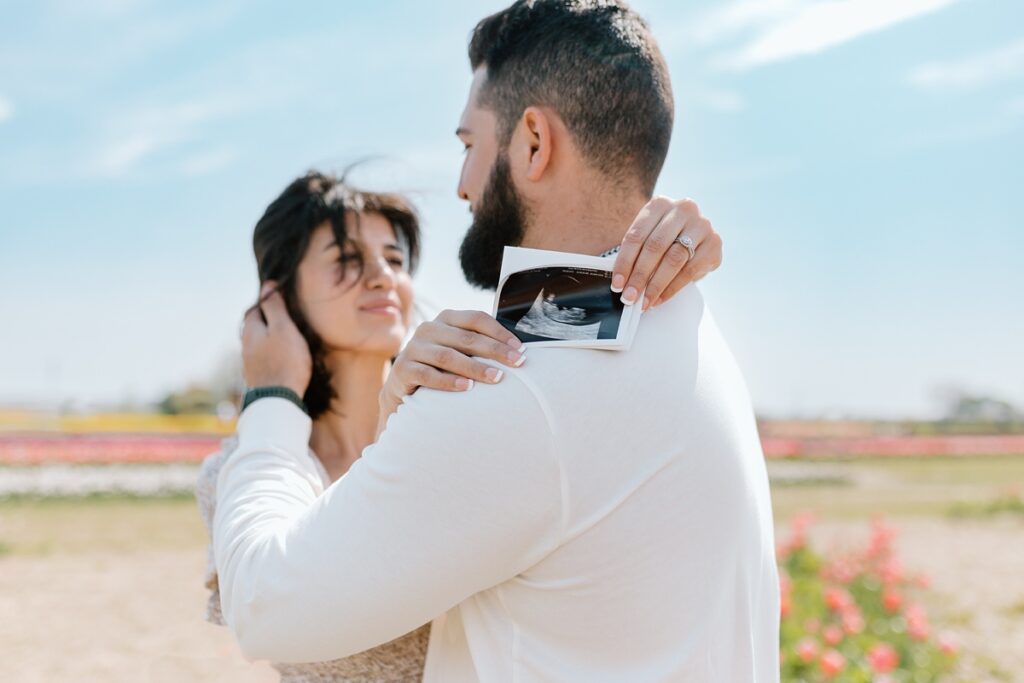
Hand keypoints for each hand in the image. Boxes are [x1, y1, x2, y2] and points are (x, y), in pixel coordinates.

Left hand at [240, 281, 312, 396]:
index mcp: (250, 330)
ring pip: (260, 342)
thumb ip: (274, 307)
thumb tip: (268, 285)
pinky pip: (264, 357)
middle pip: (256, 326)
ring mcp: (250, 363)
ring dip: (271, 338)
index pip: (255, 308)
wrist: (277, 400)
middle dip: (269, 320)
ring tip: (288, 337)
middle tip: (287, 318)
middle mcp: (246, 345)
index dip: (267, 302)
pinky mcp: (258, 376)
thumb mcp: (282, 328)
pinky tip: (284, 357)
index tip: (282, 298)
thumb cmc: (284, 361)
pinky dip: (273, 352)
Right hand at [379, 309, 525, 415]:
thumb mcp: (458, 351)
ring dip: (474, 367)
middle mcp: (428, 329)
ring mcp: (414, 348)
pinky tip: (466, 387)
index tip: (520, 348)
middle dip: (495, 351)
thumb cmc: (440, 368)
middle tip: (517, 363)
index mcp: (446, 319)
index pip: (476, 319)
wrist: (404, 389)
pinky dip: (448, 381)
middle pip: (466, 338)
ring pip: (448, 356)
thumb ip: (478, 345)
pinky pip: (427, 374)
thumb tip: (518, 349)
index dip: (499, 332)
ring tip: (496, 377)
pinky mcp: (402, 369)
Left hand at [611, 196, 722, 310]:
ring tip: (644, 302)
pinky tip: (661, 298)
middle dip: (639, 276)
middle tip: (629, 296)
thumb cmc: (665, 239)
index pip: (636, 236)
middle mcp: (683, 209)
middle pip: (655, 247)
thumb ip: (636, 255)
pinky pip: (690, 270)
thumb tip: (621, 284)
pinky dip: (672, 288)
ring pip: (673, 259)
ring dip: (656, 285)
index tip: (617, 284)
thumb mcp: (648, 237)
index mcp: (659, 204)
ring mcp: (701, 225)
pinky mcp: (714, 243)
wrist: (694, 236)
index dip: (624, 262)